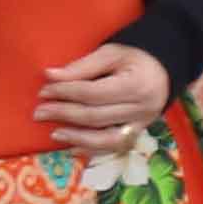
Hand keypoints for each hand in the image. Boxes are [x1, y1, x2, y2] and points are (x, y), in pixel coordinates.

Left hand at [33, 40, 170, 141]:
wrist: (164, 70)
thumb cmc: (134, 58)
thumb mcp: (111, 53)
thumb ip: (82, 66)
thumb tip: (49, 75)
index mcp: (136, 85)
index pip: (92, 93)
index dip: (65, 93)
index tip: (43, 91)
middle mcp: (142, 108)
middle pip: (96, 116)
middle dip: (64, 114)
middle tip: (38, 113)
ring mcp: (143, 123)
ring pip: (107, 139)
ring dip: (77, 138)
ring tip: (54, 134)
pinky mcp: (139, 132)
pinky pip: (115, 147)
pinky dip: (93, 150)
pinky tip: (72, 148)